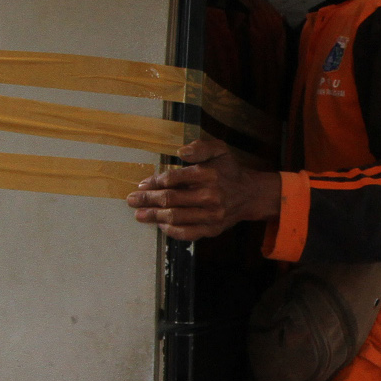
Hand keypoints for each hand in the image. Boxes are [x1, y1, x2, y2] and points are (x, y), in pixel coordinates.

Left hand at [127, 136, 279, 240]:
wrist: (249, 195)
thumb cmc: (229, 170)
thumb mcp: (220, 150)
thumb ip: (201, 147)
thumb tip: (180, 153)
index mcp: (208, 174)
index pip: (174, 179)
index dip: (154, 182)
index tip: (142, 184)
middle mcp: (210, 196)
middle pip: (171, 200)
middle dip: (148, 200)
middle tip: (132, 200)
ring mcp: (211, 215)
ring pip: (176, 217)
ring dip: (154, 216)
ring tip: (139, 215)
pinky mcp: (212, 230)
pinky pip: (187, 233)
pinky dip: (171, 230)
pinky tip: (160, 225)